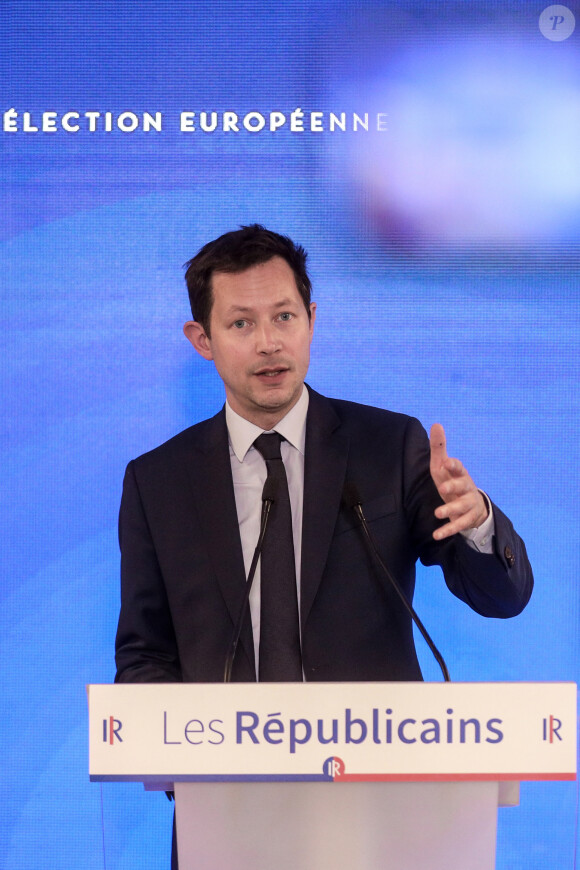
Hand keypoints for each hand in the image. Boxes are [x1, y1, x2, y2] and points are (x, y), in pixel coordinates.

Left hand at [429, 423, 488, 540]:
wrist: (472, 505)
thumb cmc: (452, 481)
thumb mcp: (443, 466)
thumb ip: (439, 447)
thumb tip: (436, 424)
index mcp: (460, 473)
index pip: (458, 467)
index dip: (453, 465)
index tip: (447, 462)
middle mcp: (466, 488)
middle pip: (462, 486)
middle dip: (454, 486)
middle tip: (443, 487)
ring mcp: (468, 504)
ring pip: (462, 507)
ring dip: (450, 509)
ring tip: (437, 513)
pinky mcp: (467, 519)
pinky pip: (458, 525)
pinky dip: (448, 530)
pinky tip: (436, 535)